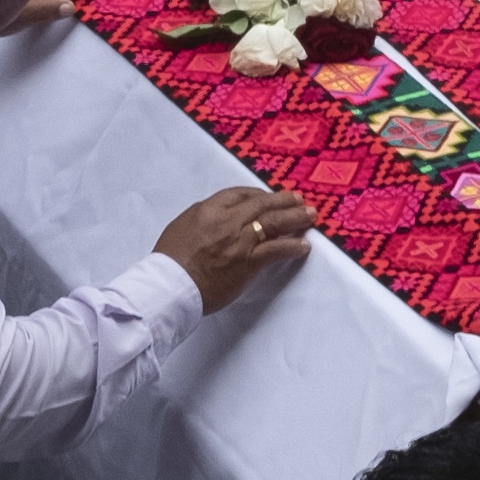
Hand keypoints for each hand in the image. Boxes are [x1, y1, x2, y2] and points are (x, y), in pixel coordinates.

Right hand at [157, 182, 315, 307]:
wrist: (170, 286)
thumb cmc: (170, 262)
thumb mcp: (182, 227)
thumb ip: (203, 219)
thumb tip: (218, 219)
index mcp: (207, 209)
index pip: (240, 194)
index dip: (259, 194)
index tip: (269, 197)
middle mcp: (227, 220)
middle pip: (262, 204)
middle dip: (283, 201)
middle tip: (299, 200)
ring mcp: (239, 240)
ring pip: (273, 223)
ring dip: (295, 218)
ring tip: (309, 216)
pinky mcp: (248, 262)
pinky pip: (276, 250)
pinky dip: (292, 246)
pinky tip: (303, 247)